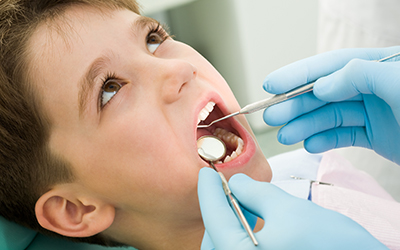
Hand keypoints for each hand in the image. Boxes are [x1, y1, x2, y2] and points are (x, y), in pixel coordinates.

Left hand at [198, 168, 387, 249]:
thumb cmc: (329, 243)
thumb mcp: (288, 210)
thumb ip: (255, 193)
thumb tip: (236, 183)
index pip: (214, 219)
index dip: (208, 192)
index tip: (206, 174)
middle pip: (215, 237)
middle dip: (219, 210)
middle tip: (227, 187)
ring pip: (226, 246)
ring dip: (230, 222)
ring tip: (243, 201)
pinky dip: (241, 235)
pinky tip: (253, 220)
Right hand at [263, 46, 399, 164]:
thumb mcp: (397, 82)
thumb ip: (359, 74)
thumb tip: (322, 86)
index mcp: (378, 65)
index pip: (330, 65)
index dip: (298, 75)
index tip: (271, 85)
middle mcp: (371, 86)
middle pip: (324, 93)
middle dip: (295, 105)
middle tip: (271, 116)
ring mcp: (373, 111)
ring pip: (329, 116)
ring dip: (304, 126)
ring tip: (285, 136)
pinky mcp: (376, 135)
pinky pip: (343, 136)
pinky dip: (325, 141)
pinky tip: (310, 145)